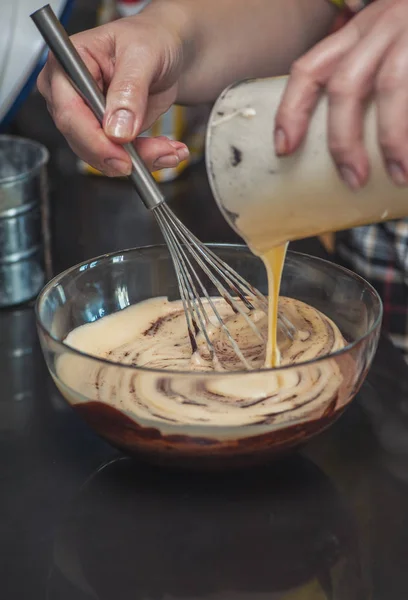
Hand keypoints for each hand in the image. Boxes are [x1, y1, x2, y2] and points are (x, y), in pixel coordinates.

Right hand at [37, 13, 188, 175]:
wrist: (168, 51)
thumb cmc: (151, 39)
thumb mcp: (143, 55)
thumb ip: (129, 90)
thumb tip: (116, 129)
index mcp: (66, 65)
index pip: (69, 113)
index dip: (95, 141)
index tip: (123, 157)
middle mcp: (69, 94)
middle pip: (83, 141)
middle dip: (124, 155)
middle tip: (159, 153)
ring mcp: (86, 117)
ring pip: (103, 156)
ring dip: (141, 159)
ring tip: (171, 150)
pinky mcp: (105, 134)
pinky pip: (120, 157)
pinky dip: (147, 159)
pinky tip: (168, 151)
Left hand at [275, 0, 407, 188]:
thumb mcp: (394, 36)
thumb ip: (370, 69)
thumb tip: (350, 138)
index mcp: (360, 30)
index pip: (310, 69)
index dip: (291, 111)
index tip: (284, 149)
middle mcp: (383, 24)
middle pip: (345, 85)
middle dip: (343, 140)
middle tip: (353, 179)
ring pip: (388, 86)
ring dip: (391, 138)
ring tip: (400, 175)